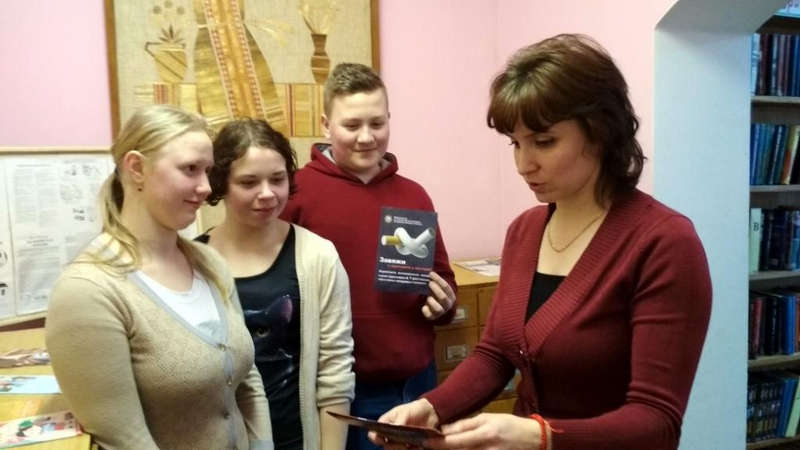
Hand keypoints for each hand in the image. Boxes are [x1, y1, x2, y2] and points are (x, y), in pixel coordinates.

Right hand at [368, 399, 439, 448]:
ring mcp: (399, 442)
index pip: (374, 435)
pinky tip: (418, 446)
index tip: (383, 439)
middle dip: (394, 446)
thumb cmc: (413, 409)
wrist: (429, 413)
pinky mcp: (409, 447)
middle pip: (386, 446)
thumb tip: (394, 428)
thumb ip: (399, 421)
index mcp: (385, 425)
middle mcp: (390, 436)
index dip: (376, 438)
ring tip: (413, 444)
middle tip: (403, 443)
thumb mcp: (404, 412)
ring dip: (403, 449)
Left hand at [422, 272, 455, 319]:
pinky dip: (426, 310)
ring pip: (438, 308)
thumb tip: (428, 270)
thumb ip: (436, 281)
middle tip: (429, 283)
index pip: (446, 286)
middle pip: (443, 297)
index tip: (430, 274)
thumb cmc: (437, 295)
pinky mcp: (433, 317)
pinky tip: (424, 306)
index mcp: (451, 296)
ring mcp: (440, 312)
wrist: (437, 309)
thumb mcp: (439, 288)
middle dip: (436, 289)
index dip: (438, 279)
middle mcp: (447, 304)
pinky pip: (429, 315)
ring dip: (432, 301)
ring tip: (428, 297)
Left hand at [426, 413, 544, 449]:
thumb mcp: (488, 419)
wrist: (536, 440)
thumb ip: (465, 425)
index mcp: (484, 434)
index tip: (423, 442)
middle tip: (428, 447)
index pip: (455, 441)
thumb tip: (443, 430)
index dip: (437, 444)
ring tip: (441, 449)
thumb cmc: (509, 426)